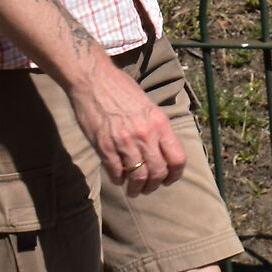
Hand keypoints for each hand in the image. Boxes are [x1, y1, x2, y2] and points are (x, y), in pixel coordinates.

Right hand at [67, 60, 185, 195]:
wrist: (94, 80)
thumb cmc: (121, 90)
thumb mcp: (148, 106)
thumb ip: (157, 128)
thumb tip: (163, 150)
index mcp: (160, 123)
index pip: (178, 158)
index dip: (175, 174)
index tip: (169, 180)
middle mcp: (145, 135)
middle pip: (158, 172)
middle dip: (154, 185)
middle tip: (148, 189)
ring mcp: (125, 142)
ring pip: (138, 177)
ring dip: (137, 188)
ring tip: (134, 191)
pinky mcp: (105, 146)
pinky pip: (116, 172)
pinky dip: (119, 180)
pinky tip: (118, 179)